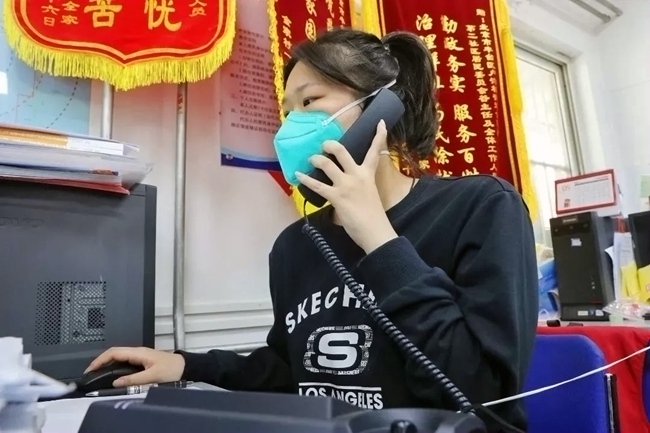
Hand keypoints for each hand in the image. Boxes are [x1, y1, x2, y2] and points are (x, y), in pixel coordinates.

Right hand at [85, 347, 184, 386]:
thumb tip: (116, 383)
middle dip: (100, 361)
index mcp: (138, 353)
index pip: (114, 352)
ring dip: (107, 364)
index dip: (100, 360)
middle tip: (90, 373)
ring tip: (98, 374)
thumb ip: (134, 380)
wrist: (185, 367)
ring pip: (119, 357)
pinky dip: (115, 366)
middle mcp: (138, 352)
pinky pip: (125, 361)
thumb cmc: (172, 370)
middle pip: (114, 353)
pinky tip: (112, 374)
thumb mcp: (153, 376)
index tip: (91, 369)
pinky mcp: (142, 360)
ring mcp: (140, 356)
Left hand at [296, 120, 396, 253]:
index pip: (375, 151)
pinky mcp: (336, 196)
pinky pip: (316, 185)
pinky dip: (305, 179)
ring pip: (326, 164)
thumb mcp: (369, 194)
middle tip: (324, 145)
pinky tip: (297, 175)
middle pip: (342, 151)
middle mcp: (356, 175)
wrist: (375, 231)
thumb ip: (358, 185)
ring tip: (311, 160)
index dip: (378, 136)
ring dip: (316, 160)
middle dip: (330, 145)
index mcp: (368, 174)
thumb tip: (344, 187)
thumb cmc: (373, 216)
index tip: (380, 122)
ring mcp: (345, 185)